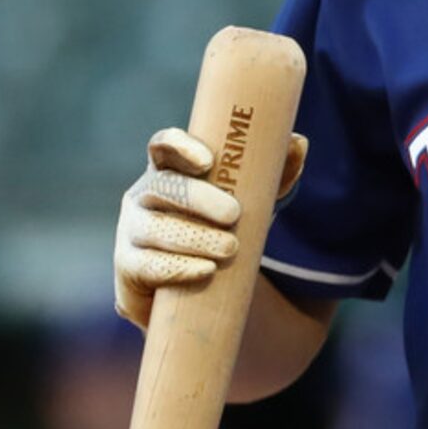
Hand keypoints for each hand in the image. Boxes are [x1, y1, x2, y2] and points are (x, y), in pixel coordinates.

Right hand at [114, 127, 306, 330]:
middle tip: (234, 214)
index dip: (180, 147)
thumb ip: (275, 172)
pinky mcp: (129, 267)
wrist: (199, 285)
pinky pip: (148, 266)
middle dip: (198, 198)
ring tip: (230, 249)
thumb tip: (298, 143)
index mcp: (168, 169)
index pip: (163, 146)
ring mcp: (131, 231)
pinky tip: (206, 270)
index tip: (208, 160)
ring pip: (155, 228)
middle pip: (161, 187)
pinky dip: (179, 268)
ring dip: (195, 238)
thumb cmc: (225, 228)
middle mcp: (143, 195)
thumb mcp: (252, 199)